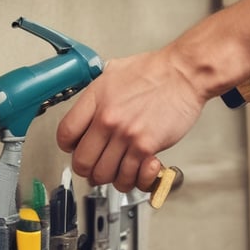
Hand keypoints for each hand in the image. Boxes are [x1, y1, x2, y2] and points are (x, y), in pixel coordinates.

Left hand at [56, 48, 204, 191]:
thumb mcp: (115, 70)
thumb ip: (98, 91)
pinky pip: (132, 178)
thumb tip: (91, 105)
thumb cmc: (156, 70)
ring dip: (113, 176)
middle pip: (82, 162)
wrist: (184, 74)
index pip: (65, 135)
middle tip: (99, 165)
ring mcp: (126, 135)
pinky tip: (139, 171)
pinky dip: (135, 179)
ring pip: (105, 176)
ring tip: (121, 169)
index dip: (70, 147)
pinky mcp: (146, 148)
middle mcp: (107, 119)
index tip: (77, 149)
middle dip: (89, 168)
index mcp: (96, 99)